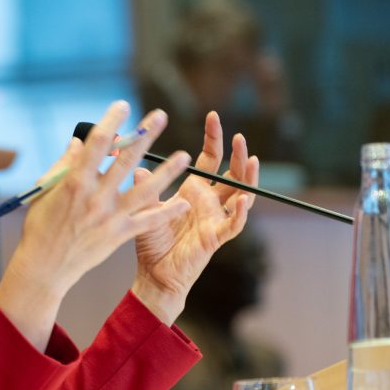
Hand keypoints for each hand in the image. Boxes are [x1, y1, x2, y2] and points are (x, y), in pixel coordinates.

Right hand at [0, 101, 191, 349]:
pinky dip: (166, 213)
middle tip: (161, 116)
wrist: (45, 267)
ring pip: (145, 191)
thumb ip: (64, 165)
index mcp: (74, 182)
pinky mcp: (119, 236)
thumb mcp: (45, 191)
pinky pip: (148, 222)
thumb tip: (78, 143)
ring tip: (184, 156)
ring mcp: (109, 217)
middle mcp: (95, 197)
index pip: (97, 144)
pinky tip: (184, 202)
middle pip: (125, 160)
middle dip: (144, 136)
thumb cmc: (40, 226)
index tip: (123, 106)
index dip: (111, 121)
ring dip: (166, 173)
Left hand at [130, 111, 258, 324]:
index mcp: (193, 190)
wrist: (153, 273)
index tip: (214, 116)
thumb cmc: (151, 242)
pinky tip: (244, 200)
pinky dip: (240, 212)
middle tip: (240, 136)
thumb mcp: (145, 208)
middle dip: (237, 154)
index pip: (210, 159)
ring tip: (252, 160)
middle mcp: (208, 202)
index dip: (214, 139)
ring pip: (241, 194)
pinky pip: (234, 223)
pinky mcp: (216, 237)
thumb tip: (138, 165)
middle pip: (232, 173)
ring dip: (248, 179)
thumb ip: (145, 187)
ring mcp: (215, 218)